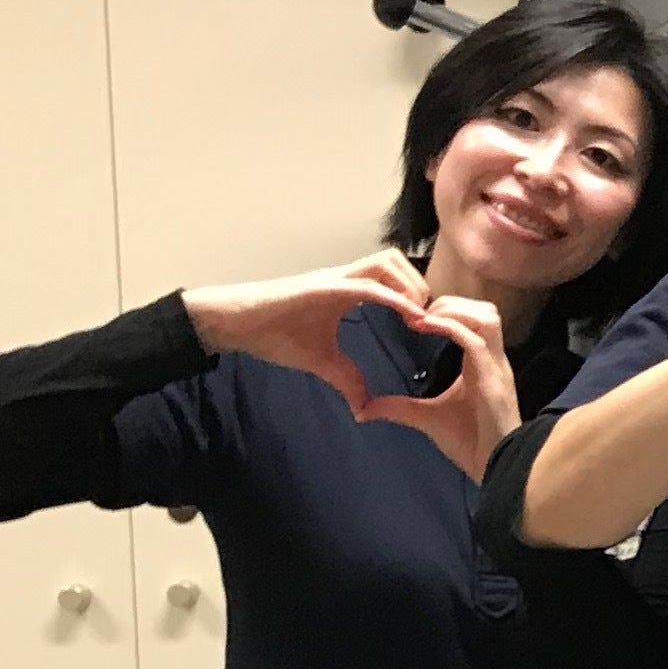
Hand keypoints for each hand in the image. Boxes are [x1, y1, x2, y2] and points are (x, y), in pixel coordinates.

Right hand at [181, 254, 431, 416]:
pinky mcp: (322, 286)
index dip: (417, 296)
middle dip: (420, 285)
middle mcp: (346, 277)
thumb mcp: (321, 362)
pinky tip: (411, 316)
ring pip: (388, 260)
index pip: (395, 278)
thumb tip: (364, 407)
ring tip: (419, 317)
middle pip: (398, 260)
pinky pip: (368, 285)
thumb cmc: (273, 335)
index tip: (432, 325)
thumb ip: (346, 379)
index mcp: (348, 289)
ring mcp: (334, 277)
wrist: (235, 324)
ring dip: (410, 285)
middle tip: (429, 319)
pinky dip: (394, 298)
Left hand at [352, 294, 522, 477]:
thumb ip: (399, 408)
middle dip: (450, 304)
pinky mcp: (492, 376)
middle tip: (417, 313)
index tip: (414, 317)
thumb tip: (363, 409)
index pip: (475, 320)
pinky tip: (423, 327)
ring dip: (453, 311)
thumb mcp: (426, 419)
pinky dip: (449, 326)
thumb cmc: (470, 444)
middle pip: (484, 309)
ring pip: (485, 316)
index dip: (448, 311)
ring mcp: (496, 366)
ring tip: (422, 318)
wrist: (495, 468)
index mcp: (483, 364)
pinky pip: (474, 338)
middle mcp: (494, 359)